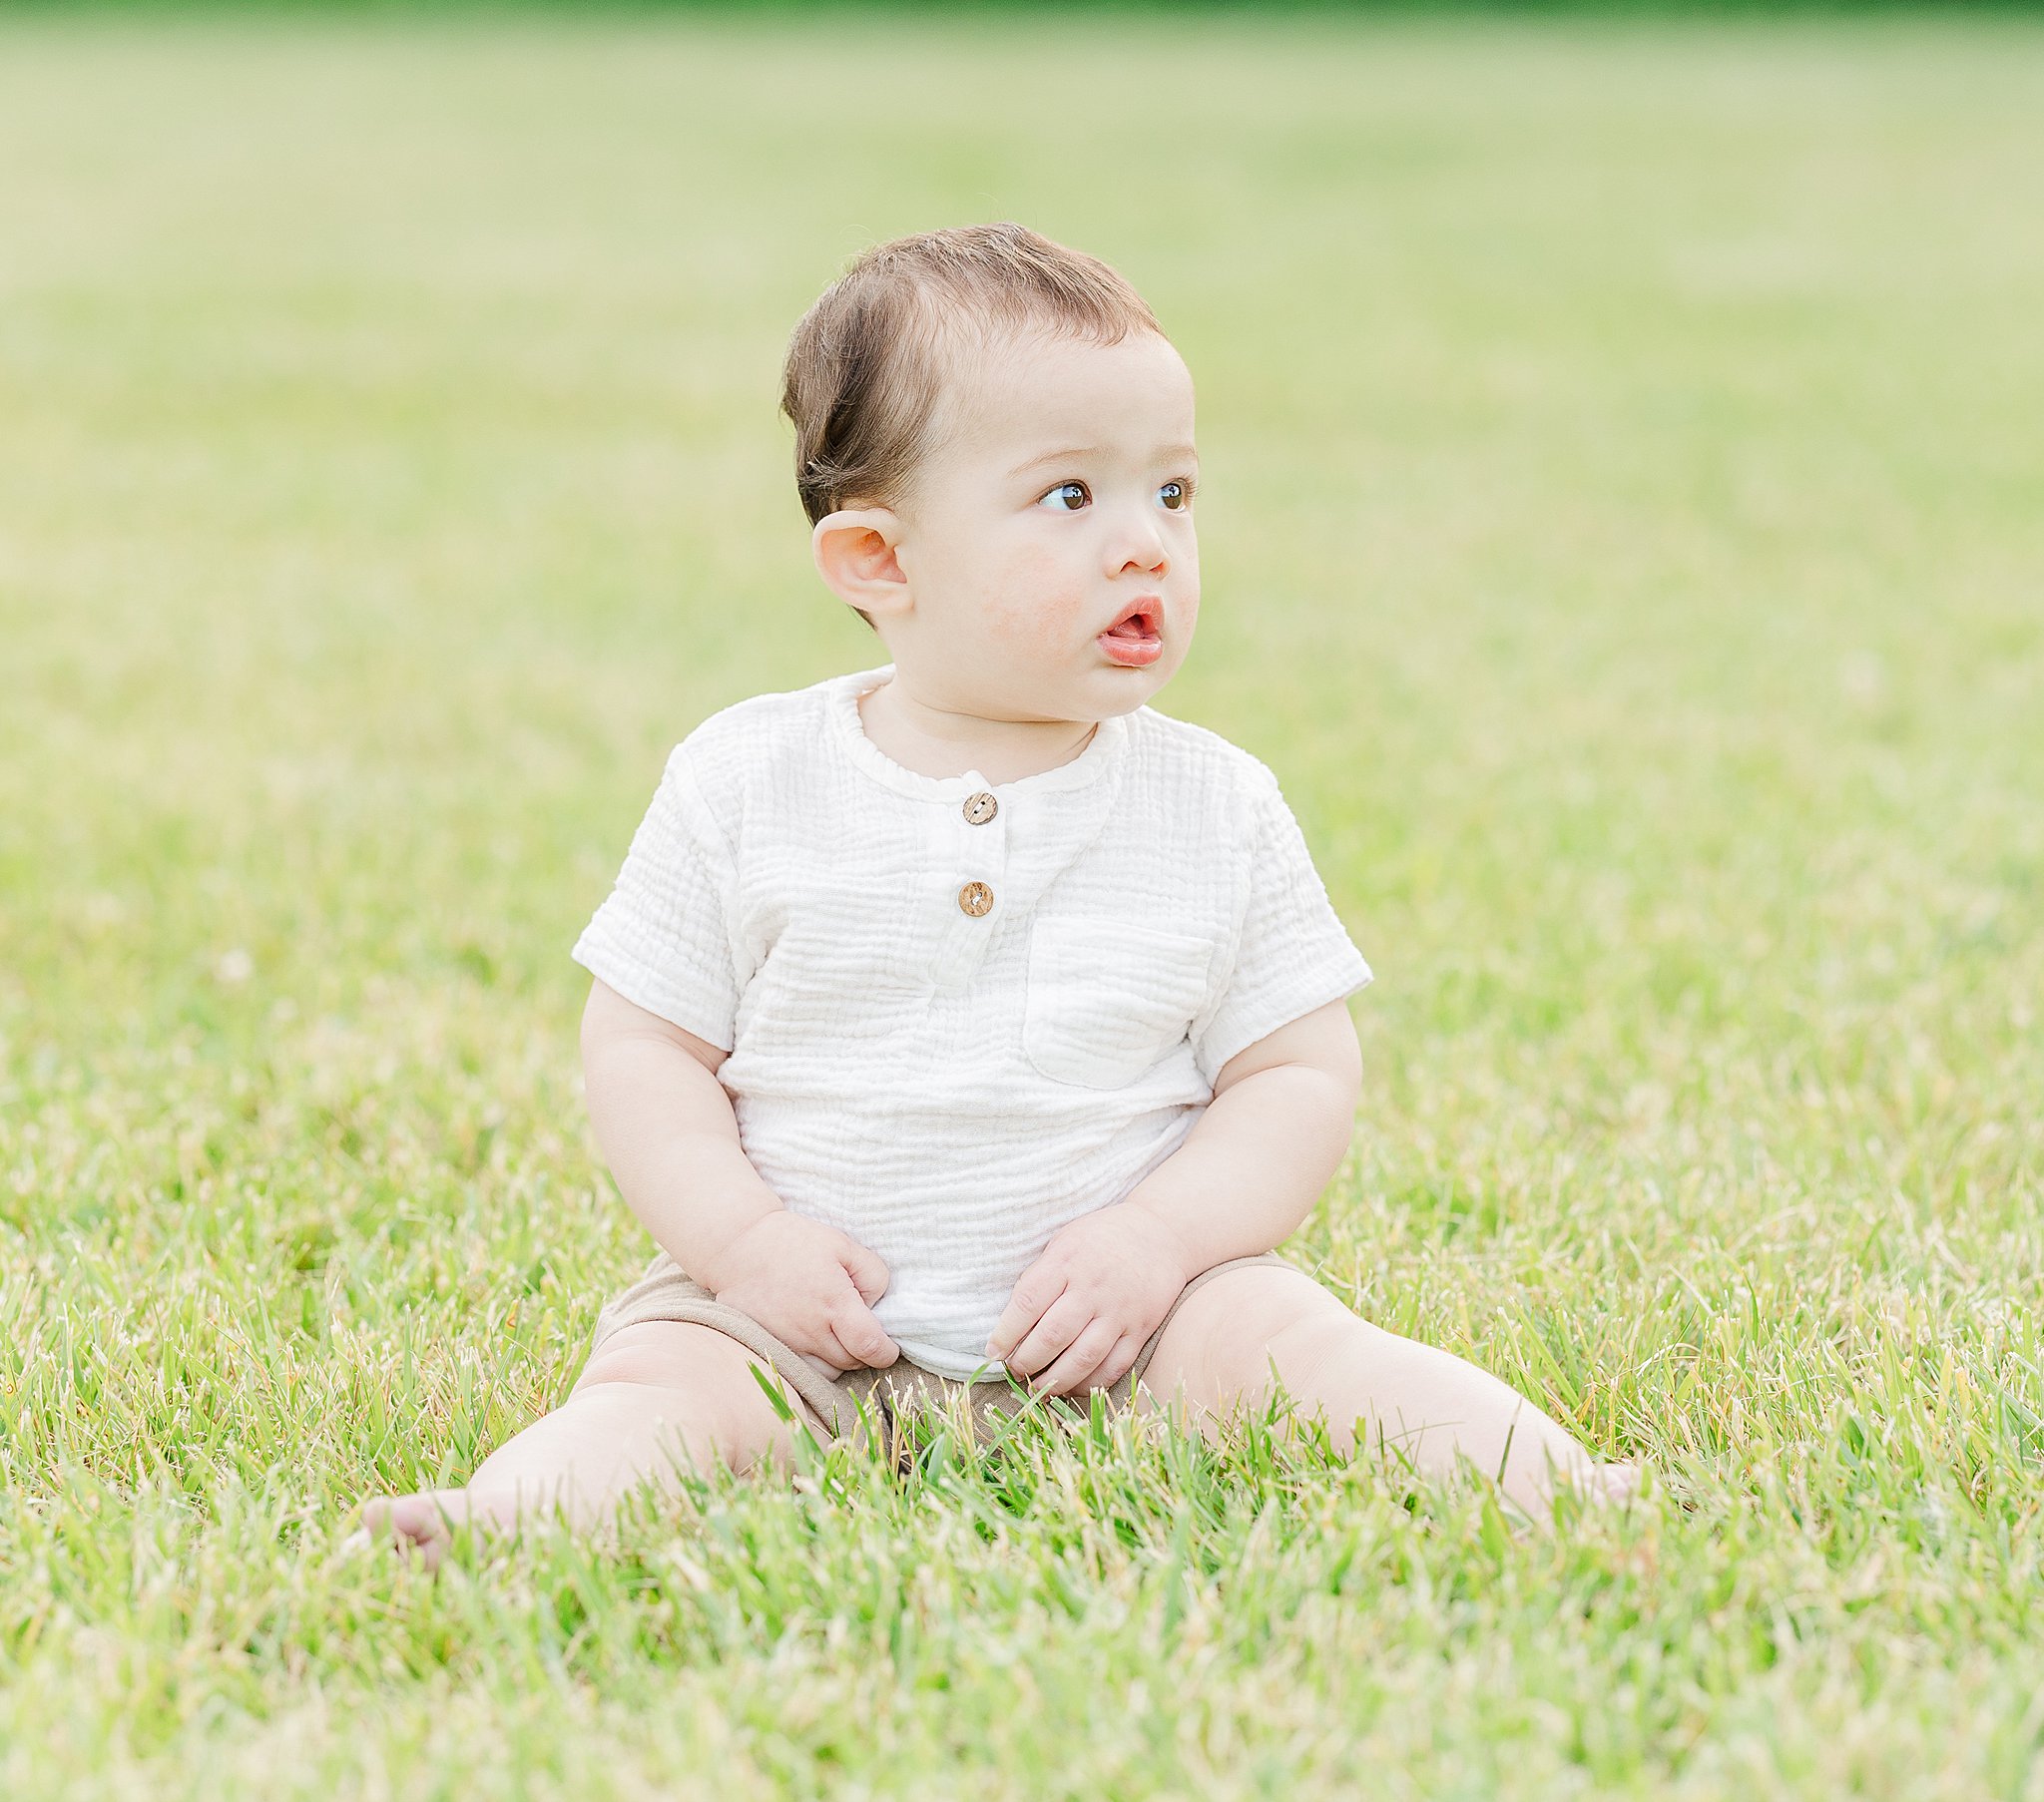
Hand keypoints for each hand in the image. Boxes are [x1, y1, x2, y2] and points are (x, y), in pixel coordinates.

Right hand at [698, 1210, 899, 1374]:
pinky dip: (812, 1362)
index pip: (870, 1347)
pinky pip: (798, 1370)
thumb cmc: (793, 1241)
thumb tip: (875, 1306)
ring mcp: (785, 1343)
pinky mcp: (765, 1347)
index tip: (888, 1347)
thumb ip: (872, 1275)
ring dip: (837, 1359)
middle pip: (851, 1362)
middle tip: (858, 1327)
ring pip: (826, 1373)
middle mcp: (810, 1331)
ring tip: (834, 1333)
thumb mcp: (844, 1245)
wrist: (738, 1245)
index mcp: (834, 1303)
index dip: (886, 1353)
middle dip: (863, 1351)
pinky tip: (810, 1339)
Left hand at [984, 1203, 1194, 1398]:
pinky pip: (1114, 1366)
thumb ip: (1041, 1276)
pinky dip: (1091, 1383)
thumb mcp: (1064, 1241)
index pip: (1028, 1303)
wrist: (1161, 1234)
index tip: (993, 1352)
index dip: (1006, 1333)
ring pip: (1083, 1357)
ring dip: (1055, 1380)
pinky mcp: (1140, 1329)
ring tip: (1038, 1387)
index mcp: (1067, 1261)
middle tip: (1014, 1370)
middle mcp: (1092, 1288)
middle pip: (1053, 1335)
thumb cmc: (1101, 1238)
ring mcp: (1119, 1311)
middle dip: (1026, 1361)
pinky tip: (1073, 1386)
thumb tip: (1011, 1322)